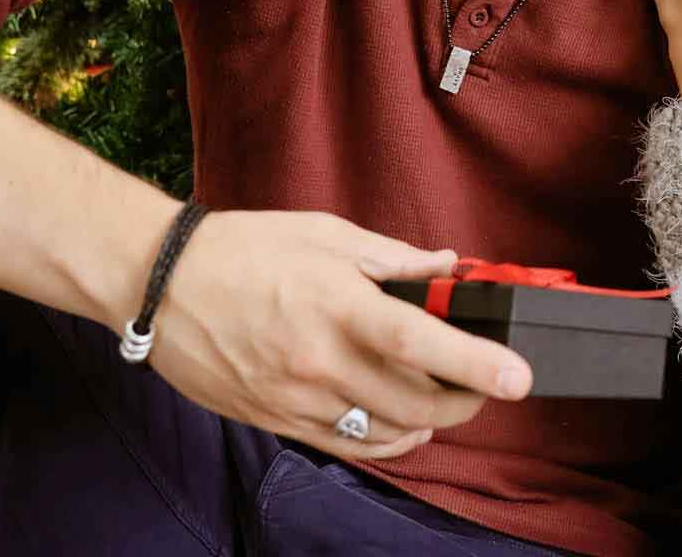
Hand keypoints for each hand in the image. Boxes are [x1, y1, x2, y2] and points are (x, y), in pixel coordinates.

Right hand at [147, 211, 532, 460]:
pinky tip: (404, 422)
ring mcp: (297, 398)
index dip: (475, 362)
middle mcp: (320, 360)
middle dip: (466, 398)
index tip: (517, 377)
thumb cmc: (246, 249)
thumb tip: (446, 265)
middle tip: (488, 382)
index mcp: (337, 304)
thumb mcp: (325, 235)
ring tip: (447, 397)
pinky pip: (348, 445)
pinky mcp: (276, 420)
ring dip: (430, 420)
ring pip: (386, 431)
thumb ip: (393, 257)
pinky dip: (388, 439)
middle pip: (414, 401)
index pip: (419, 342)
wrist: (163, 285)